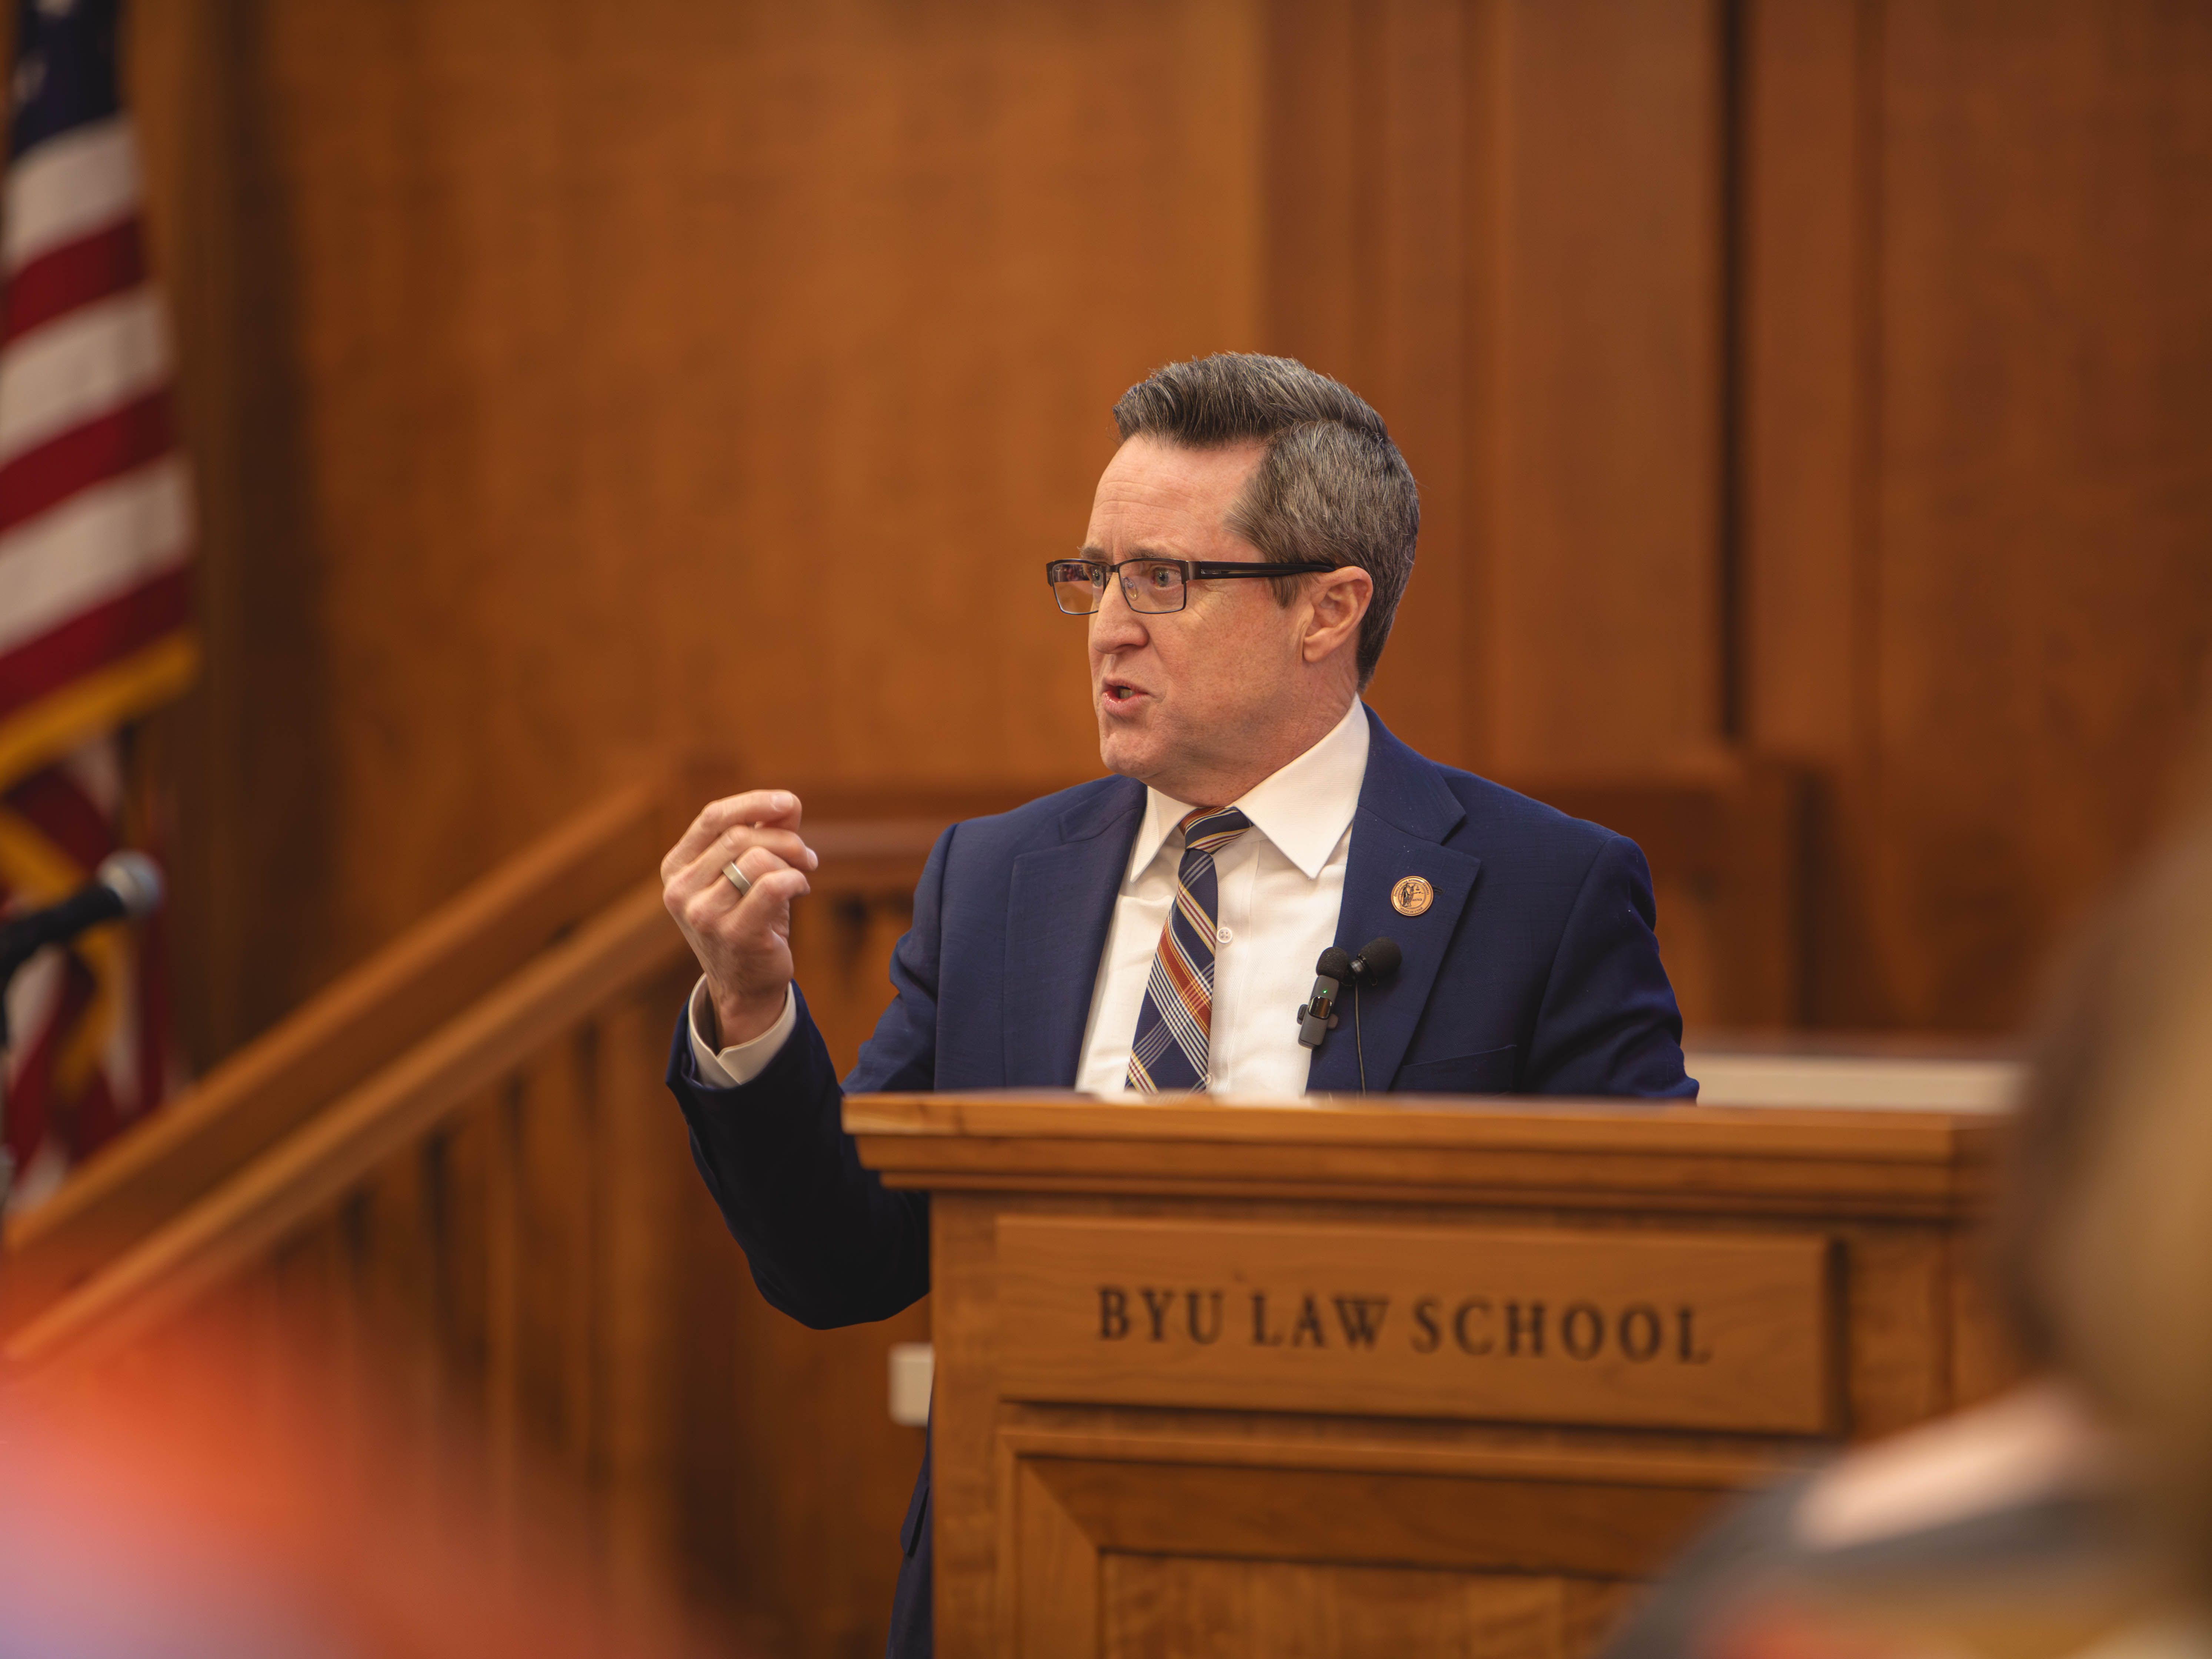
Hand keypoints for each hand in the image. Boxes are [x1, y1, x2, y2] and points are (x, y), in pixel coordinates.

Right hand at [661, 789, 818, 1045]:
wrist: (746, 984)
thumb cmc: (749, 919)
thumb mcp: (747, 872)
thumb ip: (762, 833)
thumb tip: (787, 804)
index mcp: (676, 867)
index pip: (713, 817)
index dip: (754, 802)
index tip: (789, 803)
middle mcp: (680, 890)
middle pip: (740, 836)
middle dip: (784, 839)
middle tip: (806, 855)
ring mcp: (702, 914)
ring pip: (756, 858)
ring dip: (791, 861)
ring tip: (801, 875)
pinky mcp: (733, 934)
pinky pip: (772, 885)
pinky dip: (795, 880)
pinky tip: (800, 889)